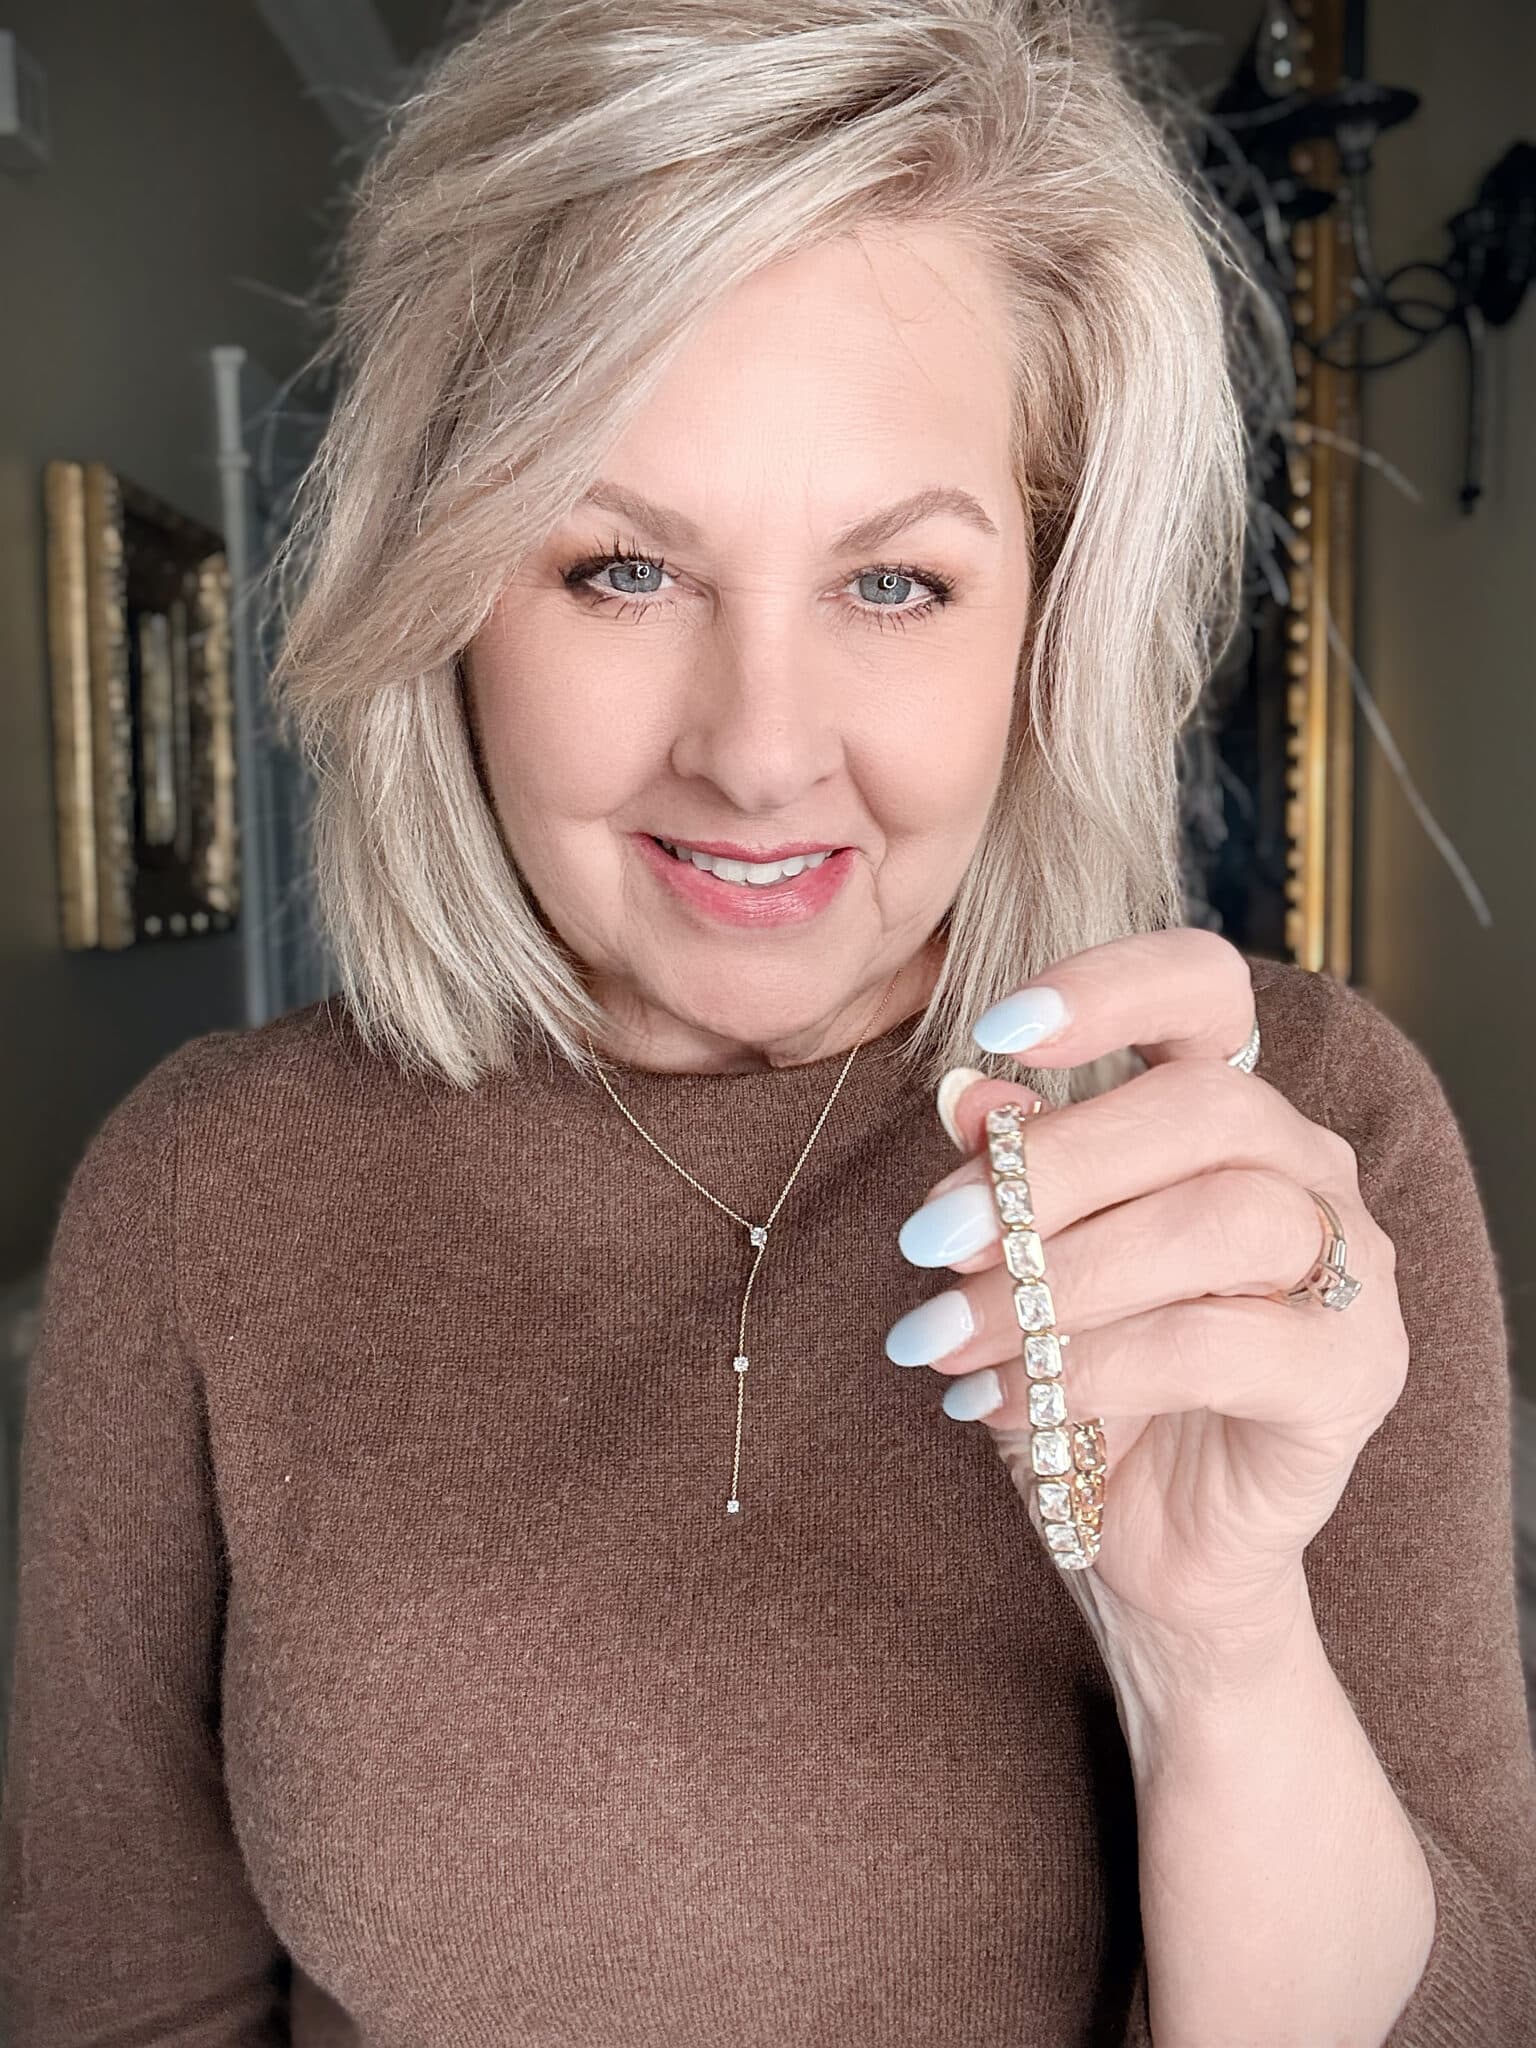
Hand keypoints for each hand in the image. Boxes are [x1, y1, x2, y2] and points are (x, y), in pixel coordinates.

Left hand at [886, 929, 1409, 1689]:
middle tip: (926, 1241)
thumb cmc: (1083, 1379)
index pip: (1205, 989)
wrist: (1146, 1540)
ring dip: (1056, 1279)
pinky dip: (1092, 1368)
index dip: (1111, 984)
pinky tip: (1005, 1404)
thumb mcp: (1018, 1271)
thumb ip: (1007, 1176)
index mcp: (1223, 1112)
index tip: (999, 1028)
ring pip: (1214, 1219)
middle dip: (1045, 1171)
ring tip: (949, 1339)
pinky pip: (1216, 1343)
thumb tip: (966, 1092)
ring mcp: (1347, 1268)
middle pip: (1200, 1106)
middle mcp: (1306, 1168)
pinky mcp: (1352, 1374)